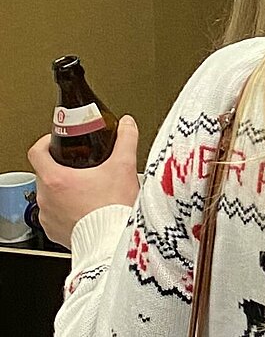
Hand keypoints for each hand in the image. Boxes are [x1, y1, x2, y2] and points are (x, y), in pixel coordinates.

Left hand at [27, 115, 139, 246]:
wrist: (114, 242)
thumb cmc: (114, 208)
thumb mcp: (124, 166)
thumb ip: (125, 140)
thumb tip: (126, 124)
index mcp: (56, 179)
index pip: (36, 152)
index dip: (45, 142)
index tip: (56, 141)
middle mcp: (47, 198)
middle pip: (45, 174)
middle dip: (61, 167)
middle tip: (82, 166)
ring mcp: (48, 217)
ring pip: (50, 196)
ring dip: (64, 191)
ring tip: (88, 190)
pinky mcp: (55, 232)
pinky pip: (55, 215)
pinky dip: (67, 210)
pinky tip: (87, 209)